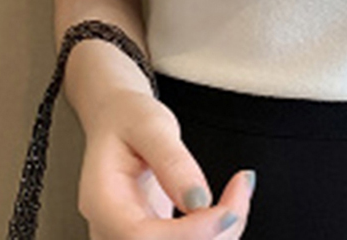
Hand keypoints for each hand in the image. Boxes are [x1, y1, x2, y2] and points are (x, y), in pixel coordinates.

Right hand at [79, 88, 254, 238]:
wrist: (116, 122)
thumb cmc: (128, 119)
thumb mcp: (149, 124)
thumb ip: (172, 161)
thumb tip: (199, 201)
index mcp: (103, 204)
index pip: (142, 238)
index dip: (191, 233)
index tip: (228, 210)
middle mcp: (112, 232)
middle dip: (216, 232)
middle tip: (243, 185)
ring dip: (223, 233)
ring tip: (240, 189)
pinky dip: (218, 232)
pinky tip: (231, 203)